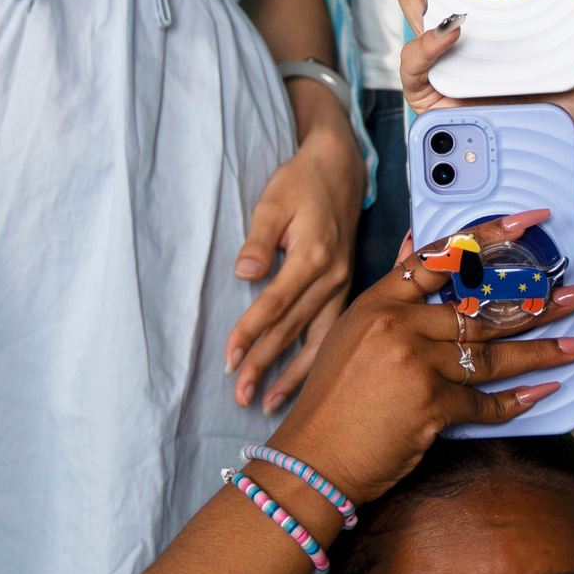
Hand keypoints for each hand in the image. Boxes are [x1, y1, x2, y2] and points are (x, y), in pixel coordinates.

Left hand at [226, 113, 363, 413]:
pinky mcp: (344, 290)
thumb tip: (243, 274)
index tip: (228, 358)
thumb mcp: (273, 201)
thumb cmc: (301, 182)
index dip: (250, 333)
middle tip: (239, 396)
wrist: (341, 169)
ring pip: (317, 340)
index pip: (275, 304)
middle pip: (293, 330)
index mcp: (314, 256)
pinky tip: (299, 382)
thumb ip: (258, 240)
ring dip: (292, 375)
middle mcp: (333, 277)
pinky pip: (330, 334)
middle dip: (264, 365)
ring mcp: (343, 286)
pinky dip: (314, 361)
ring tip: (267, 404)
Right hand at [271, 216, 573, 504]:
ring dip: (545, 350)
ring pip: (493, 352)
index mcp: (379, 302)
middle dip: (540, 301)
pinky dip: (517, 401)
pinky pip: (486, 401)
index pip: (443, 258)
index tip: (529, 222)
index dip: (490, 237)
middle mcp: (399, 326)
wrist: (314, 457)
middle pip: (482, 309)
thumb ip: (393, 291)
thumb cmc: (334, 399)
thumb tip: (417, 242)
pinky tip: (545, 391)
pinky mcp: (430, 404)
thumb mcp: (352, 332)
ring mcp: (415, 364)